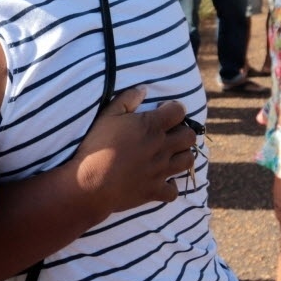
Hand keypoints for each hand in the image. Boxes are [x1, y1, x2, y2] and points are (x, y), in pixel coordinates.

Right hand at [72, 87, 196, 215]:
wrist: (90, 182)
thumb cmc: (97, 146)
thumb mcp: (107, 115)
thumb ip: (127, 99)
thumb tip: (143, 89)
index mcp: (151, 126)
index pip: (179, 111)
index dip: (174, 108)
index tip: (164, 111)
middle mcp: (161, 147)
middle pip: (189, 136)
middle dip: (183, 131)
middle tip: (169, 133)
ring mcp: (160, 170)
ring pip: (188, 160)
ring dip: (182, 155)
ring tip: (169, 153)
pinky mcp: (155, 190)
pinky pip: (174, 191)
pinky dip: (171, 186)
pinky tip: (162, 180)